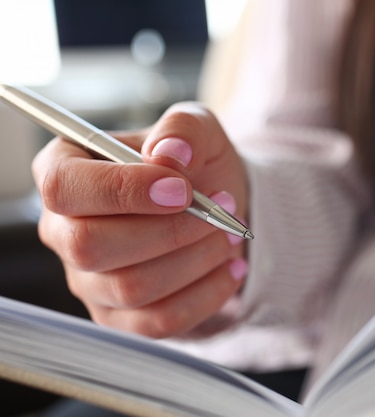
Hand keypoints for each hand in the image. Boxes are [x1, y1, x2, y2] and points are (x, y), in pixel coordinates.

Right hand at [32, 102, 248, 337]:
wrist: (221, 207)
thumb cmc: (197, 166)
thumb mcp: (199, 131)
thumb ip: (183, 129)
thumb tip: (169, 154)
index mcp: (66, 171)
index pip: (63, 187)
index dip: (122, 191)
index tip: (182, 190)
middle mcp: (63, 230)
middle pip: (89, 245)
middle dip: (169, 230)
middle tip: (220, 210)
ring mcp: (88, 280)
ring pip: (130, 287)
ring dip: (195, 259)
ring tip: (229, 233)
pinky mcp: (119, 317)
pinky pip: (157, 322)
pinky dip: (207, 294)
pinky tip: (232, 266)